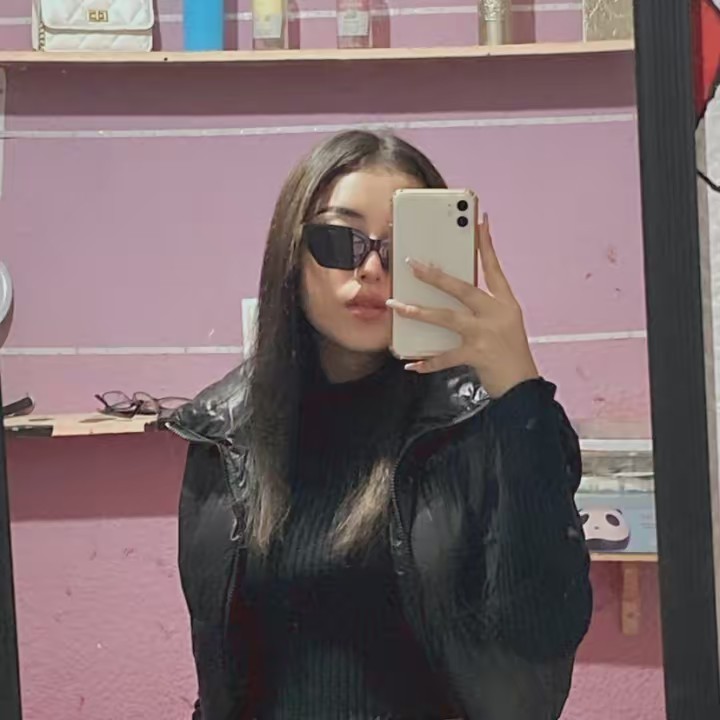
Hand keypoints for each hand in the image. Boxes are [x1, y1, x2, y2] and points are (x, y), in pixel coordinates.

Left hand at [386, 214, 538, 398]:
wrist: (522, 386)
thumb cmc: (512, 354)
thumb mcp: (504, 324)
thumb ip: (482, 309)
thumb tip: (451, 297)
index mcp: (505, 303)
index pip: (494, 268)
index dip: (487, 244)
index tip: (480, 222)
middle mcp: (496, 314)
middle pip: (462, 288)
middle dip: (435, 276)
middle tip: (414, 265)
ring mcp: (485, 334)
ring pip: (446, 317)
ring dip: (419, 312)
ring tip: (398, 306)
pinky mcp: (476, 354)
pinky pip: (444, 356)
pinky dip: (426, 361)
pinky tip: (411, 363)